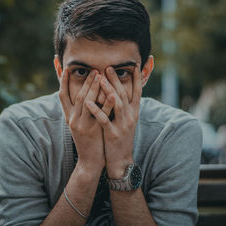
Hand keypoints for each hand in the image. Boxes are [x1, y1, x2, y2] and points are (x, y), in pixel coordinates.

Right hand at [59, 68, 112, 173]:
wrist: (88, 162)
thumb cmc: (86, 141)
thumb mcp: (77, 125)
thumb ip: (78, 111)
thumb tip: (81, 95)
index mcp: (68, 117)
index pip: (62, 96)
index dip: (62, 82)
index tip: (66, 68)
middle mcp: (73, 120)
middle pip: (78, 96)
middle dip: (85, 81)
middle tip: (93, 69)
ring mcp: (83, 125)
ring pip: (87, 102)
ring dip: (94, 88)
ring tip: (100, 75)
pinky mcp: (94, 131)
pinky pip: (101, 114)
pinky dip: (107, 103)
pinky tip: (112, 94)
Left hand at [86, 64, 141, 178]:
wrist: (121, 160)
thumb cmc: (121, 138)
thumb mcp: (127, 121)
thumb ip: (125, 106)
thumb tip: (120, 91)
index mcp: (134, 112)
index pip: (137, 92)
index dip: (136, 78)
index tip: (133, 65)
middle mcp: (130, 116)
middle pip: (124, 94)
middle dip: (116, 80)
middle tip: (108, 67)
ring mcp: (122, 125)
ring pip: (116, 104)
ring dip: (108, 90)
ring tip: (100, 78)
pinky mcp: (113, 134)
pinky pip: (104, 120)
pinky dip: (97, 110)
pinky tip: (88, 102)